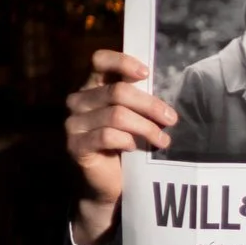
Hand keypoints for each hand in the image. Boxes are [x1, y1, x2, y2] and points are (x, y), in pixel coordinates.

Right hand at [66, 50, 174, 244]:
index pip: (99, 61)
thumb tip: (166, 88)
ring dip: (146, 127)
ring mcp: (74, 123)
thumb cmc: (124, 144)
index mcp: (91, 86)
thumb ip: (138, 100)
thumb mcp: (132, 117)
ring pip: (116, 115)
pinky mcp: (76, 145)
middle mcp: (78, 100)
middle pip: (117, 92)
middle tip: (171, 119)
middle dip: (150, 105)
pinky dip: (126, 140)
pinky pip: (107, 136)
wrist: (107, 183)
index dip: (122, 62)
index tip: (147, 73)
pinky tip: (135, 148)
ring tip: (163, 140)